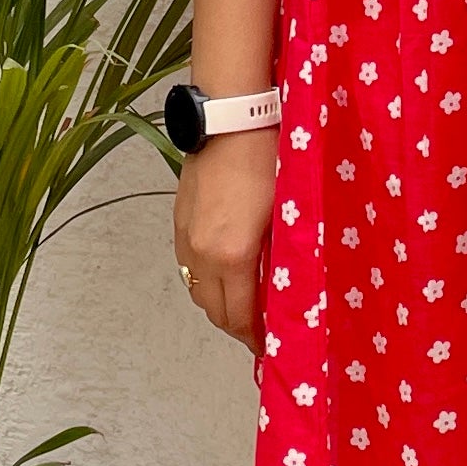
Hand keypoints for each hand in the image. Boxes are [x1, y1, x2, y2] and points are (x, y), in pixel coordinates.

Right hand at [174, 132, 278, 356]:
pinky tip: (226, 274)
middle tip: (260, 332)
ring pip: (198, 291)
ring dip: (219, 305)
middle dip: (237, 327)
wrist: (231, 119)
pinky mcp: (179, 222)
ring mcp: (186, 237)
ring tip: (245, 305)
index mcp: (233, 254)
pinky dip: (205, 280)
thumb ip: (282, 256)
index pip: (240, 316)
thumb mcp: (287, 212)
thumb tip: (286, 288)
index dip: (255, 338)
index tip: (269, 346)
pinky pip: (189, 267)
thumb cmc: (268, 158)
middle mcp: (202, 252)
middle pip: (214, 311)